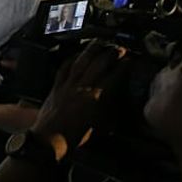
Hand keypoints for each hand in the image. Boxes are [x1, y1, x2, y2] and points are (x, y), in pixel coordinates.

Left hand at [31, 41, 127, 159]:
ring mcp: (67, 84)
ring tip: (100, 42)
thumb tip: (119, 98)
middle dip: (111, 53)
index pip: (114, 75)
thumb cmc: (78, 136)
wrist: (50, 139)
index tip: (130, 60)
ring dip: (91, 50)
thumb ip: (111, 109)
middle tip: (119, 48)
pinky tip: (76, 54)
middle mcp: (83, 86)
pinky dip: (71, 58)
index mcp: (97, 97)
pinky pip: (64, 67)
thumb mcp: (103, 125)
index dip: (124, 66)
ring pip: (81, 61)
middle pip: (98, 63)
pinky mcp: (56, 85)